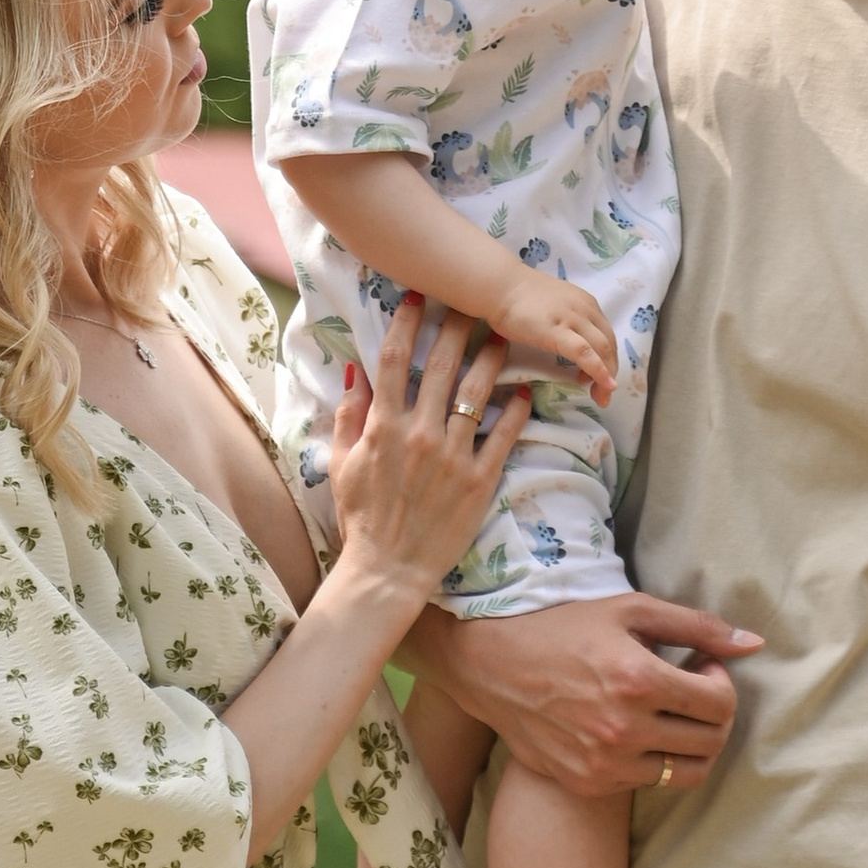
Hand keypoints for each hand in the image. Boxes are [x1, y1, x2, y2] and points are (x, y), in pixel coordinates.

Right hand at [329, 293, 529, 602]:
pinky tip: (525, 393)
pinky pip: (503, 437)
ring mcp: (452, 456)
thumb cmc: (362, 518)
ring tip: (504, 338)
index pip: (396, 360)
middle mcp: (419, 433)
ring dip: (492, 360)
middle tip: (472, 303)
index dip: (408, 322)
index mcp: (383, 426)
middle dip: (458, 328)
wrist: (387, 570)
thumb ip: (350, 414)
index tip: (419, 297)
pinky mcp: (479, 480)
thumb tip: (356, 370)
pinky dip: (516, 412)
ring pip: (478, 394)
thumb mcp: (343, 463)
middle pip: (443, 366)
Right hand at [405, 591, 761, 796]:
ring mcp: (602, 763)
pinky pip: (644, 784)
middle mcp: (622, 729)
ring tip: (668, 714)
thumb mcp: (631, 610)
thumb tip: (753, 644)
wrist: (489, 661)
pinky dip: (652, 760)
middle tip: (693, 690)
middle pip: (710, 743)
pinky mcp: (585, 783)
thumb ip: (696, 627)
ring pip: (685, 774)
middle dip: (715, 715)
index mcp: (638, 680)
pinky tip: (634, 729)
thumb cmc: (563, 625)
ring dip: (690, 744)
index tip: (702, 667)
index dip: (723, 683)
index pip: (720, 703)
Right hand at [493, 264, 618, 401]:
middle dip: (611, 371)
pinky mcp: (557, 331)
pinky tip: (603, 385)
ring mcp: (573, 319)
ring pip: (603, 349)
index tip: (601, 377)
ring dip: (606, 376)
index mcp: (586, 303)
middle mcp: (585, 309)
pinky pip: (585, 353)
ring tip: (601, 396)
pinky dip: (598, 371)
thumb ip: (567, 320)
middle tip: (604, 393)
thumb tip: (570, 342)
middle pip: (609, 344)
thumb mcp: (555, 305)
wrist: (499, 286)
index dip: (609, 359)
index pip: (607, 334)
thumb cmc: (519, 297)